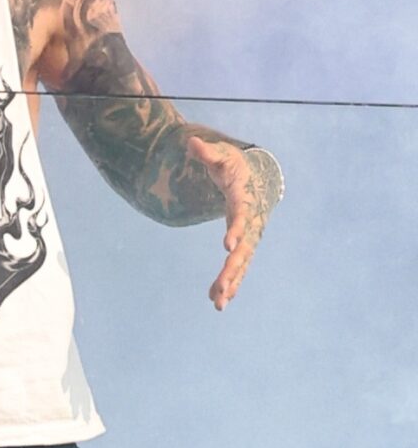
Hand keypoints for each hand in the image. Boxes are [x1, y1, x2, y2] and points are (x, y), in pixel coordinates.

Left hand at [186, 136, 278, 310]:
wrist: (256, 179)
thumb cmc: (234, 166)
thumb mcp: (221, 156)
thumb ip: (207, 152)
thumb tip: (191, 143)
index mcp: (244, 201)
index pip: (242, 217)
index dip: (236, 231)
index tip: (227, 247)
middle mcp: (251, 223)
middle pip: (244, 250)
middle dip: (232, 270)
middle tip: (221, 288)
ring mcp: (249, 237)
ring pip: (241, 264)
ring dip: (230, 283)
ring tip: (218, 304)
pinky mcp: (244, 246)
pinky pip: (238, 267)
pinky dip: (229, 282)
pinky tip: (217, 299)